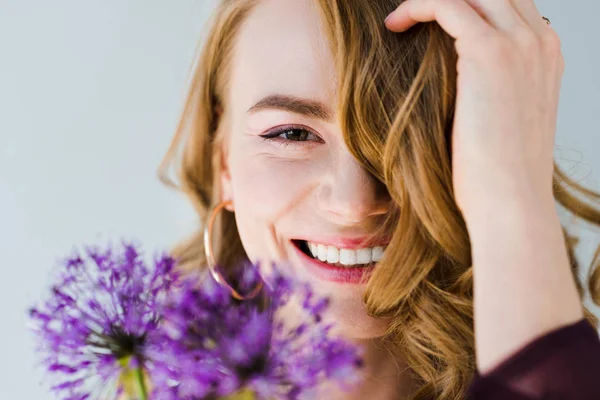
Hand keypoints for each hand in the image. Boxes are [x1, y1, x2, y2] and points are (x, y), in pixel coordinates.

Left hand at [385, 0, 562, 219]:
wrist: (509, 201)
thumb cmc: (497, 172)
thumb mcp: (505, 119)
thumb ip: (494, 87)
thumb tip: (458, 80)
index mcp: (546, 55)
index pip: (509, 3)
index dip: (469, 3)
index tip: (432, 17)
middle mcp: (540, 41)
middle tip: (413, 12)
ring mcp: (519, 43)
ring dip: (428, 0)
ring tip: (399, 18)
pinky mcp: (489, 52)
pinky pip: (446, 3)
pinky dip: (416, 6)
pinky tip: (394, 24)